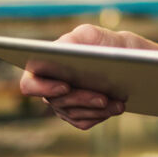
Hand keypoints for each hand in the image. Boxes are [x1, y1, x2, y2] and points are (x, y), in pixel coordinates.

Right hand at [18, 24, 134, 129]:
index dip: (43, 88)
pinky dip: (101, 115)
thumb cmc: (104, 43)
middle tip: (103, 98)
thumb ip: (76, 39)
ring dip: (96, 109)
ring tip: (118, 103)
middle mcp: (49, 87)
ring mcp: (62, 103)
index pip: (30, 83)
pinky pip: (84, 122)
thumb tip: (61, 50)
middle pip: (57, 102)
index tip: (66, 86)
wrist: (127, 58)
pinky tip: (116, 107)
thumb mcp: (91, 35)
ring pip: (73, 114)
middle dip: (81, 99)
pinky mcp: (77, 115)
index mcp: (45, 64)